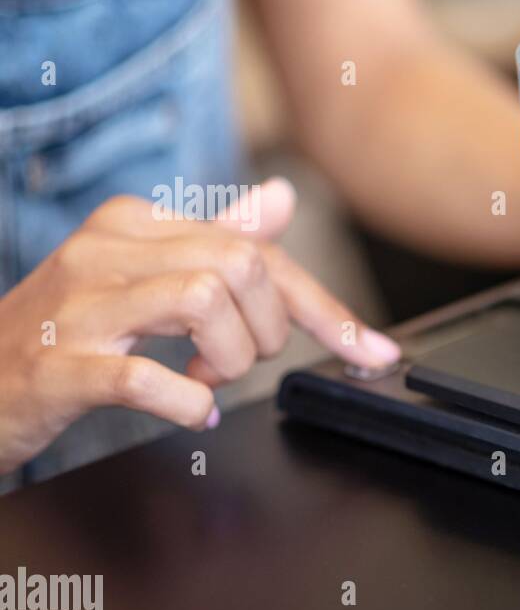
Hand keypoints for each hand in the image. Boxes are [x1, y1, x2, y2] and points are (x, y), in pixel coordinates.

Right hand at [0, 178, 400, 474]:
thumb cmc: (66, 332)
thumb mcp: (142, 278)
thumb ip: (213, 240)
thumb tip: (281, 199)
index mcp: (135, 225)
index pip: (257, 250)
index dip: (325, 307)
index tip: (371, 352)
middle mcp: (106, 251)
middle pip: (242, 267)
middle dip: (269, 331)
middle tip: (238, 362)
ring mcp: (78, 307)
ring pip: (204, 303)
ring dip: (231, 360)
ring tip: (206, 379)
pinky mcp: (58, 366)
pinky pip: (145, 377)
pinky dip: (185, 400)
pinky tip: (189, 410)